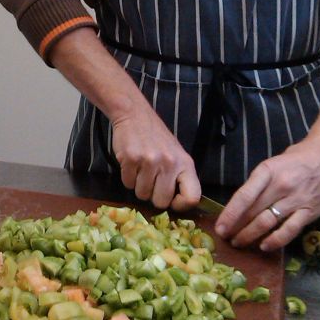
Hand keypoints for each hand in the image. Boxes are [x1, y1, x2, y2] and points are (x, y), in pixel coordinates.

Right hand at [111, 92, 200, 211]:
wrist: (134, 115)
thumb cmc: (157, 138)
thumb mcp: (176, 155)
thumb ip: (178, 177)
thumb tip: (174, 204)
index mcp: (185, 163)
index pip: (192, 197)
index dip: (181, 205)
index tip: (172, 200)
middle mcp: (169, 163)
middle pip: (161, 202)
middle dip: (153, 196)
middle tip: (151, 182)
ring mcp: (149, 161)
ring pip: (142, 194)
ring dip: (138, 186)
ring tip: (141, 169)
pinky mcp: (131, 159)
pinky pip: (127, 184)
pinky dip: (127, 177)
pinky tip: (132, 163)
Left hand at [215, 137, 319, 250]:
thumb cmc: (298, 157)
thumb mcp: (273, 163)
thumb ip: (260, 183)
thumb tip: (244, 203)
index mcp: (268, 171)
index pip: (244, 196)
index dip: (230, 214)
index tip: (220, 226)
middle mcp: (281, 186)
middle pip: (253, 212)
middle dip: (236, 227)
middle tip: (225, 238)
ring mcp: (296, 200)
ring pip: (268, 223)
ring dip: (251, 235)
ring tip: (239, 243)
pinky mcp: (310, 212)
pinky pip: (290, 230)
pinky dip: (276, 240)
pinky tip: (264, 246)